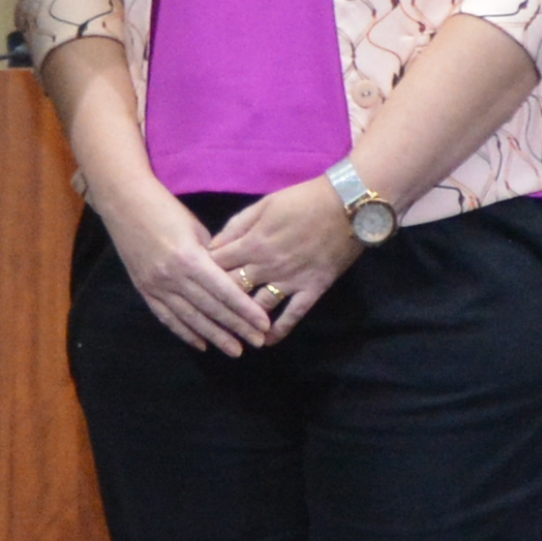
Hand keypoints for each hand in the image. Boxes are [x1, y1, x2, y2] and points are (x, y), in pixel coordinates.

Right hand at [102, 178, 280, 356]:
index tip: (263, 324)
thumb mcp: (195, 228)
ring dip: (214, 336)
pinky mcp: (144, 290)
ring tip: (234, 350)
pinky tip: (201, 344)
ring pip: (190, 318)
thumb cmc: (164, 208)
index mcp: (190, 259)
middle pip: (211, 308)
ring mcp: (156, 286)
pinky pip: (167, 317)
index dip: (245, 310)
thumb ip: (212, 256)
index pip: (224, 291)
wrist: (123, 203)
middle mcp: (173, 277)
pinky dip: (185, 332)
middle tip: (258, 343)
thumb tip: (229, 278)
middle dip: (236, 327)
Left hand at [204, 179, 363, 335]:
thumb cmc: (304, 200)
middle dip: (216, 300)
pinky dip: (278, 330)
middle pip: (232, 289)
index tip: (194, 280)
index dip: (201, 272)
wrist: (347, 205)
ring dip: (243, 320)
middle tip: (205, 311)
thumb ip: (237, 225)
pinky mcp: (311, 289)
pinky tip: (266, 340)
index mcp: (252, 243)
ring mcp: (289, 281)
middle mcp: (266, 266)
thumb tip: (214, 245)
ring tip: (231, 331)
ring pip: (258, 307)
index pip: (216, 264)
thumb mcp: (264, 204)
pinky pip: (292, 315)